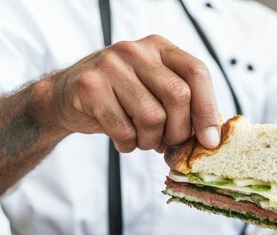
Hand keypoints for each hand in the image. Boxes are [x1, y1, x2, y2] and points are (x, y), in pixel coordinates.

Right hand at [41, 34, 220, 151]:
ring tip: (142, 139)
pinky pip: (124, 129)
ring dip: (151, 141)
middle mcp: (136, 50)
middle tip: (167, 143)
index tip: (209, 140)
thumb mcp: (155, 92)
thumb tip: (212, 138)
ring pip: (152, 116)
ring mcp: (111, 64)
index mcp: (160, 48)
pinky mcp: (90, 86)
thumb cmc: (121, 99)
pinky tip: (123, 140)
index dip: (207, 109)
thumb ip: (185, 107)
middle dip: (178, 131)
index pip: (197, 72)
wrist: (65, 98)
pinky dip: (128, 144)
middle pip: (178, 96)